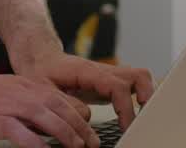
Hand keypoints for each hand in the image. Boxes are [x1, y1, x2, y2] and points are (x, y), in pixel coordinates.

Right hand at [0, 65, 97, 147]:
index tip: (89, 131)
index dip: (78, 115)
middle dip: (80, 126)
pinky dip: (34, 142)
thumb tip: (42, 127)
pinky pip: (18, 131)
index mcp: (21, 85)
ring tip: (78, 147)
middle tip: (93, 143)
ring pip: (45, 116)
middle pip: (58, 107)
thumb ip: (21, 109)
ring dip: (65, 133)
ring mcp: (4, 105)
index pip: (59, 99)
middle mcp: (17, 92)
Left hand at [15, 51, 155, 129]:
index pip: (117, 86)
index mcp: (87, 71)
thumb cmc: (40, 73)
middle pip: (137, 75)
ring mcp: (107, 75)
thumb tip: (86, 117)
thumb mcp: (43, 91)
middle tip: (142, 120)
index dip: (125, 107)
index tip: (126, 126)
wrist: (39, 60)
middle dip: (146, 97)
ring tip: (143, 118)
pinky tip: (133, 115)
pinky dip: (138, 97)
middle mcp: (102, 71)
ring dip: (146, 96)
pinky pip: (132, 85)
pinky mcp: (108, 82)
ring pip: (139, 77)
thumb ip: (65, 104)